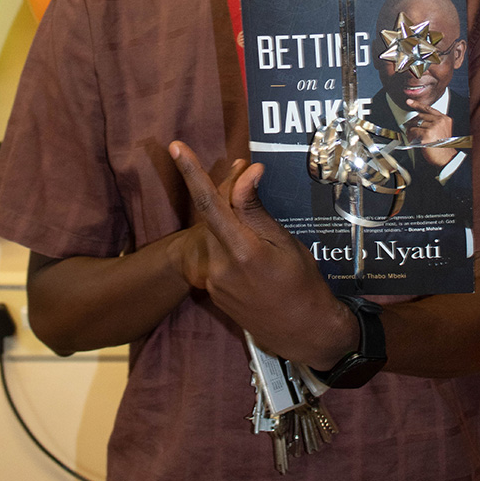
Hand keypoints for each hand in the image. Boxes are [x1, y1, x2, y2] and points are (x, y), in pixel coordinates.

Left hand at [169, 140, 355, 366]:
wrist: (303, 332)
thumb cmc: (303, 284)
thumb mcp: (286, 242)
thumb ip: (256, 210)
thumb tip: (247, 172)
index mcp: (242, 251)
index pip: (211, 203)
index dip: (192, 173)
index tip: (176, 148)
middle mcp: (220, 267)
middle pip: (212, 214)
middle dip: (224, 190)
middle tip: (244, 170)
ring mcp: (214, 281)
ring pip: (213, 233)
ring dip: (226, 214)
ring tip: (248, 201)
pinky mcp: (213, 291)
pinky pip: (215, 253)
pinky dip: (227, 237)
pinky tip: (250, 240)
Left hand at [404, 100, 457, 168]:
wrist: (447, 158)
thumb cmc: (443, 147)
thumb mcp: (442, 131)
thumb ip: (433, 123)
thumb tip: (417, 121)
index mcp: (444, 119)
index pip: (428, 109)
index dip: (417, 104)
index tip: (409, 102)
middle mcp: (440, 121)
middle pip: (420, 116)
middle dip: (412, 122)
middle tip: (408, 128)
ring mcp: (434, 127)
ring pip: (415, 124)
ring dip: (410, 130)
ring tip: (411, 136)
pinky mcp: (428, 134)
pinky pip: (414, 132)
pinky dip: (410, 136)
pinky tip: (412, 140)